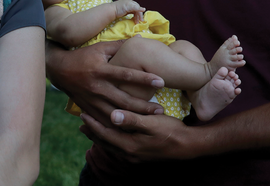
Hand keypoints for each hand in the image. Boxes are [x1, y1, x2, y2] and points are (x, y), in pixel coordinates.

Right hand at [46, 40, 163, 126]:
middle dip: (143, 106)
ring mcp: (92, 100)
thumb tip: (140, 38)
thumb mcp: (100, 48)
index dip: (144, 78)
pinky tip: (130, 128)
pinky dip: (117, 126)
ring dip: (133, 118)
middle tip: (160, 110)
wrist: (60, 69)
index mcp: (101, 70)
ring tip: (150, 119)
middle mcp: (97, 87)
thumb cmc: (83, 56)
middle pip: (123, 100)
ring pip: (115, 114)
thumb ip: (120, 45)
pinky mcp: (88, 109)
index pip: (125, 75)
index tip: (161, 81)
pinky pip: (104, 121)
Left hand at [80, 109, 196, 161]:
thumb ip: (131, 119)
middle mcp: (130, 153)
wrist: (189, 146)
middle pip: (105, 142)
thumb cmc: (171, 130)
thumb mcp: (152, 122)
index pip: (104, 134)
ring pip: (111, 146)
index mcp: (129, 145)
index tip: (81, 113)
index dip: (92, 124)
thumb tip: (112, 115)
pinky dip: (111, 140)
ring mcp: (135, 156)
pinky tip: (111, 135)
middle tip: (81, 121)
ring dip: (100, 136)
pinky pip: (119, 147)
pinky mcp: (141, 155)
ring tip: (90, 129)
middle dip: (92, 131)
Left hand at [114, 0, 144, 23]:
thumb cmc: (119, 8)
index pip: (138, 7)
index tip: (141, 20)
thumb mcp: (128, 7)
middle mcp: (129, 3)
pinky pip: (131, 13)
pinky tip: (133, 19)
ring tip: (136, 22)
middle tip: (139, 22)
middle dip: (138, 16)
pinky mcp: (125, 10)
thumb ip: (136, 8)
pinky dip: (133, 16)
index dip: (140, 13)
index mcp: (130, 2)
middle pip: (136, 10)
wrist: (111, 11)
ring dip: (136, 17)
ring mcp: (127, 7)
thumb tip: (144, 9)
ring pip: (134, 12)